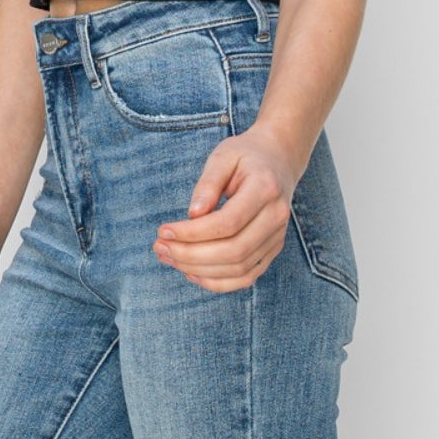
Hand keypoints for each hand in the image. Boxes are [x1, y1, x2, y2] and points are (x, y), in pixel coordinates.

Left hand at [152, 121, 309, 292]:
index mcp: (266, 189)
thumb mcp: (223, 156)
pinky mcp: (271, 251)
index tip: (163, 231)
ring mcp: (277, 238)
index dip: (192, 233)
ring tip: (170, 258)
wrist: (278, 161)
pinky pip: (245, 279)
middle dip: (191, 255)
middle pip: (233, 251)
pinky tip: (191, 273)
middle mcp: (276, 217)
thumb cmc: (245, 156)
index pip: (228, 223)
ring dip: (199, 270)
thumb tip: (193, 215)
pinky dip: (216, 282)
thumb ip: (208, 183)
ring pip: (238, 270)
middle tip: (160, 248)